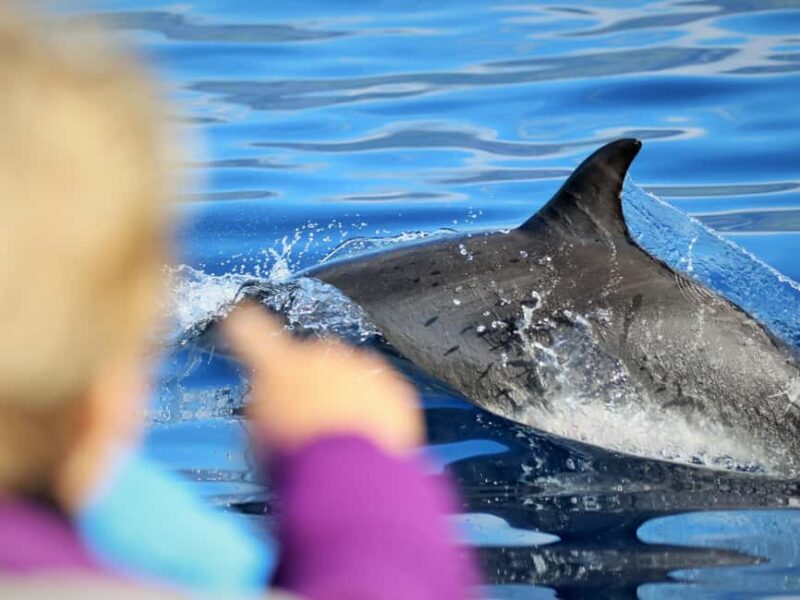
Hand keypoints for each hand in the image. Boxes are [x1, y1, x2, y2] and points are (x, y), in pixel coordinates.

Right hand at [223, 304, 423, 454]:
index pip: (251, 331)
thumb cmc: (298, 458)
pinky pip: (382, 392)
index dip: (243, 322)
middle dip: (313, 381)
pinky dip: (377, 410)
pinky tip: (367, 440)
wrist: (349, 473)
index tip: (239, 315)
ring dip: (347, 396)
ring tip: (342, 438)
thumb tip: (276, 406)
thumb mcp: (261, 434)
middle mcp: (320, 355)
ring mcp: (360, 367)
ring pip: (352, 374)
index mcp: (278, 365)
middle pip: (313, 358)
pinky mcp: (392, 386)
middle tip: (311, 420)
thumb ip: (267, 407)